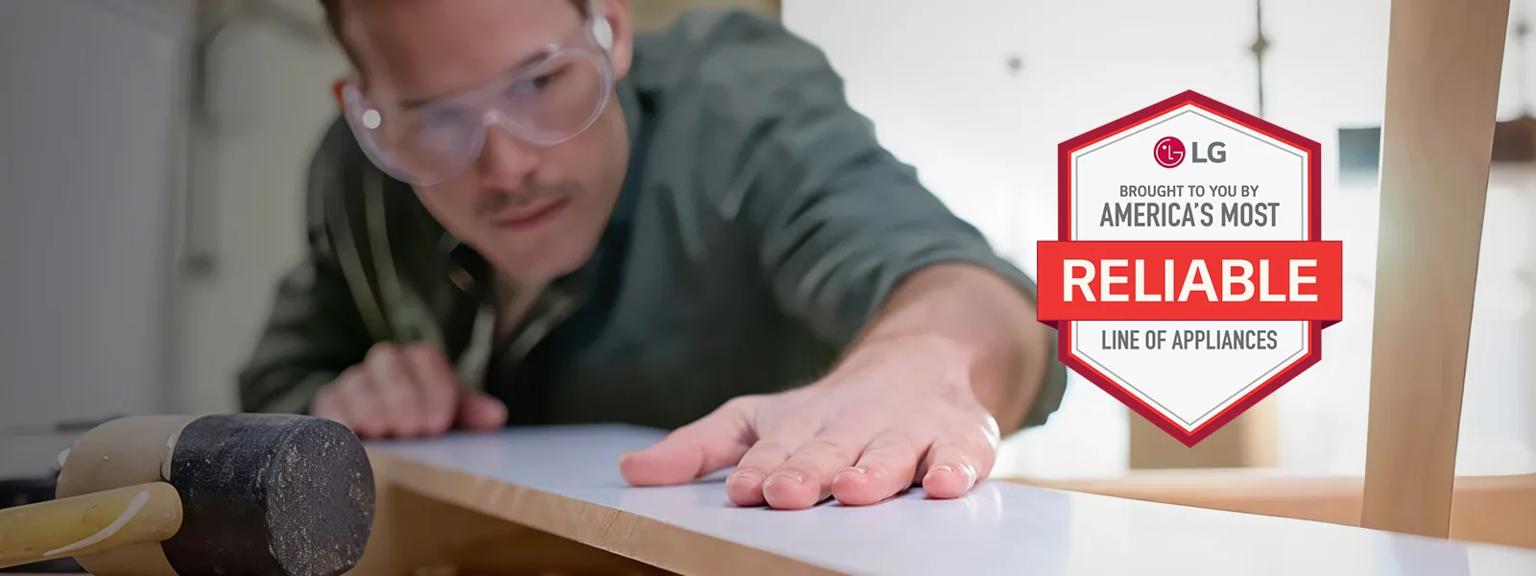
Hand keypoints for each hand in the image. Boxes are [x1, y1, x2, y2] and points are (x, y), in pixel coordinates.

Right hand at [312, 343, 507, 438]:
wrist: (385, 444)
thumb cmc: (425, 427)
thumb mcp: (451, 419)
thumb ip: (470, 414)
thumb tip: (494, 416)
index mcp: (418, 362)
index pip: (425, 358)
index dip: (434, 388)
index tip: (439, 423)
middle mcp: (384, 364)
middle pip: (387, 361)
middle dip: (402, 396)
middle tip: (413, 430)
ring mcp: (352, 382)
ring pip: (356, 381)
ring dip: (371, 407)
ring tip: (384, 434)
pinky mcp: (328, 405)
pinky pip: (328, 405)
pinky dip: (339, 420)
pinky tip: (354, 436)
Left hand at [618, 336, 1000, 508]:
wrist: (922, 357)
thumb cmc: (829, 411)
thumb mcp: (759, 420)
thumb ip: (699, 448)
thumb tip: (629, 472)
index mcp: (804, 424)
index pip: (777, 449)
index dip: (762, 469)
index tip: (745, 490)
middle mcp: (855, 425)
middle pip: (830, 451)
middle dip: (809, 471)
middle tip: (788, 492)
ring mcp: (910, 430)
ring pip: (891, 452)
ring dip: (874, 470)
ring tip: (854, 490)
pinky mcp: (962, 436)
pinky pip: (963, 454)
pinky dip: (956, 467)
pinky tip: (942, 485)